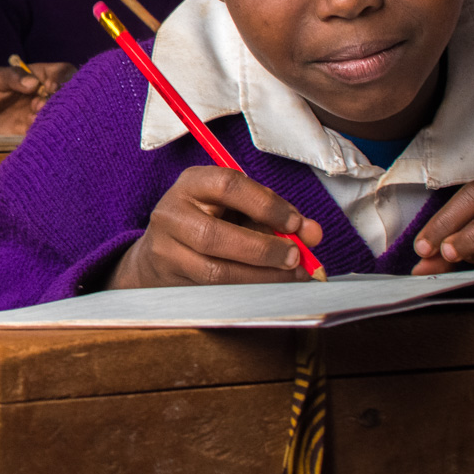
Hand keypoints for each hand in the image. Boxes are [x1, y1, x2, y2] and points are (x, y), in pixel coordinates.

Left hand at [0, 62, 74, 133]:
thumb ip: (12, 77)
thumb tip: (33, 82)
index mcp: (39, 75)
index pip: (63, 72)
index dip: (64, 78)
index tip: (52, 87)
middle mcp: (45, 94)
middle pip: (67, 95)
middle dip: (59, 100)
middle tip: (38, 106)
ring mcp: (41, 113)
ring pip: (60, 114)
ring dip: (51, 116)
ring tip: (31, 117)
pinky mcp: (34, 130)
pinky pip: (48, 131)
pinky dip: (44, 130)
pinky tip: (28, 129)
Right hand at [106, 166, 323, 288]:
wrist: (162, 251)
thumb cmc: (210, 222)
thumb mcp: (239, 208)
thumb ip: (275, 217)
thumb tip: (311, 233)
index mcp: (193, 183)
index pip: (228, 185)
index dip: (266, 204)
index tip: (295, 222)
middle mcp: (171, 212)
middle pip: (215, 234)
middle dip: (263, 249)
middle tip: (295, 256)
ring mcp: (166, 248)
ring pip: (214, 269)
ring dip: (260, 275)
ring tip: (288, 275)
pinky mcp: (170, 277)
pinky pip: (213, 290)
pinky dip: (248, 289)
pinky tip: (269, 286)